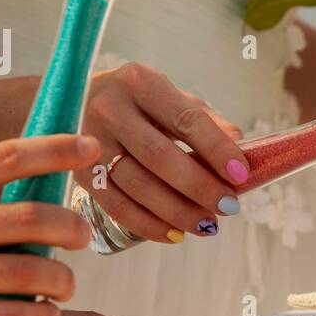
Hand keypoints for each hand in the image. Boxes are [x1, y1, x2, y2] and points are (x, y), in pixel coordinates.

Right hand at [78, 62, 249, 242]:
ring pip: (138, 186)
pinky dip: (149, 225)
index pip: (185, 119)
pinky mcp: (79, 172)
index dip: (216, 149)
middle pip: (160, 157)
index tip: (241, 174)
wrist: (74, 103)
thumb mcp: (169, 97)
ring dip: (178, 211)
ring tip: (207, 225)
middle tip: (229, 206)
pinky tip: (175, 234)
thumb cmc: (137, 102)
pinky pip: (117, 206)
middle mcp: (109, 108)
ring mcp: (89, 142)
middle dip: (200, 187)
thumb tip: (239, 143)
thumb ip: (203, 118)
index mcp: (139, 81)